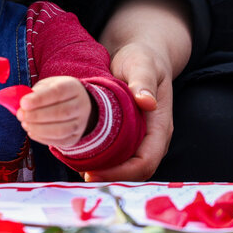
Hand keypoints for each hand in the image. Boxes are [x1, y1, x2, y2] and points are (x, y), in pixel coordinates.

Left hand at [16, 76, 92, 148]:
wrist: (75, 104)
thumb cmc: (55, 93)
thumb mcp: (47, 86)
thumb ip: (34, 93)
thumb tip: (20, 105)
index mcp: (73, 87)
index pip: (58, 92)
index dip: (40, 99)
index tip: (23, 103)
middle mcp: (81, 105)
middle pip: (61, 112)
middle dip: (37, 116)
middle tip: (20, 115)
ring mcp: (80, 123)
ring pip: (61, 130)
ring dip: (39, 129)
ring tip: (25, 124)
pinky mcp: (75, 137)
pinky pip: (59, 141)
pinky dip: (43, 138)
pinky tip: (32, 132)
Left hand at [82, 40, 171, 181]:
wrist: (137, 55)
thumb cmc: (142, 58)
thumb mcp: (142, 64)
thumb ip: (143, 81)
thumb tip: (147, 101)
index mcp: (159, 127)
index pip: (145, 162)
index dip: (121, 173)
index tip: (93, 173)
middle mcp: (151, 139)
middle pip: (133, 172)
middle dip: (107, 177)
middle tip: (76, 173)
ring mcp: (139, 139)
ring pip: (123, 167)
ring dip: (101, 171)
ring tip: (72, 165)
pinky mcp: (125, 136)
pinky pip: (114, 156)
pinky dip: (97, 159)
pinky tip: (76, 154)